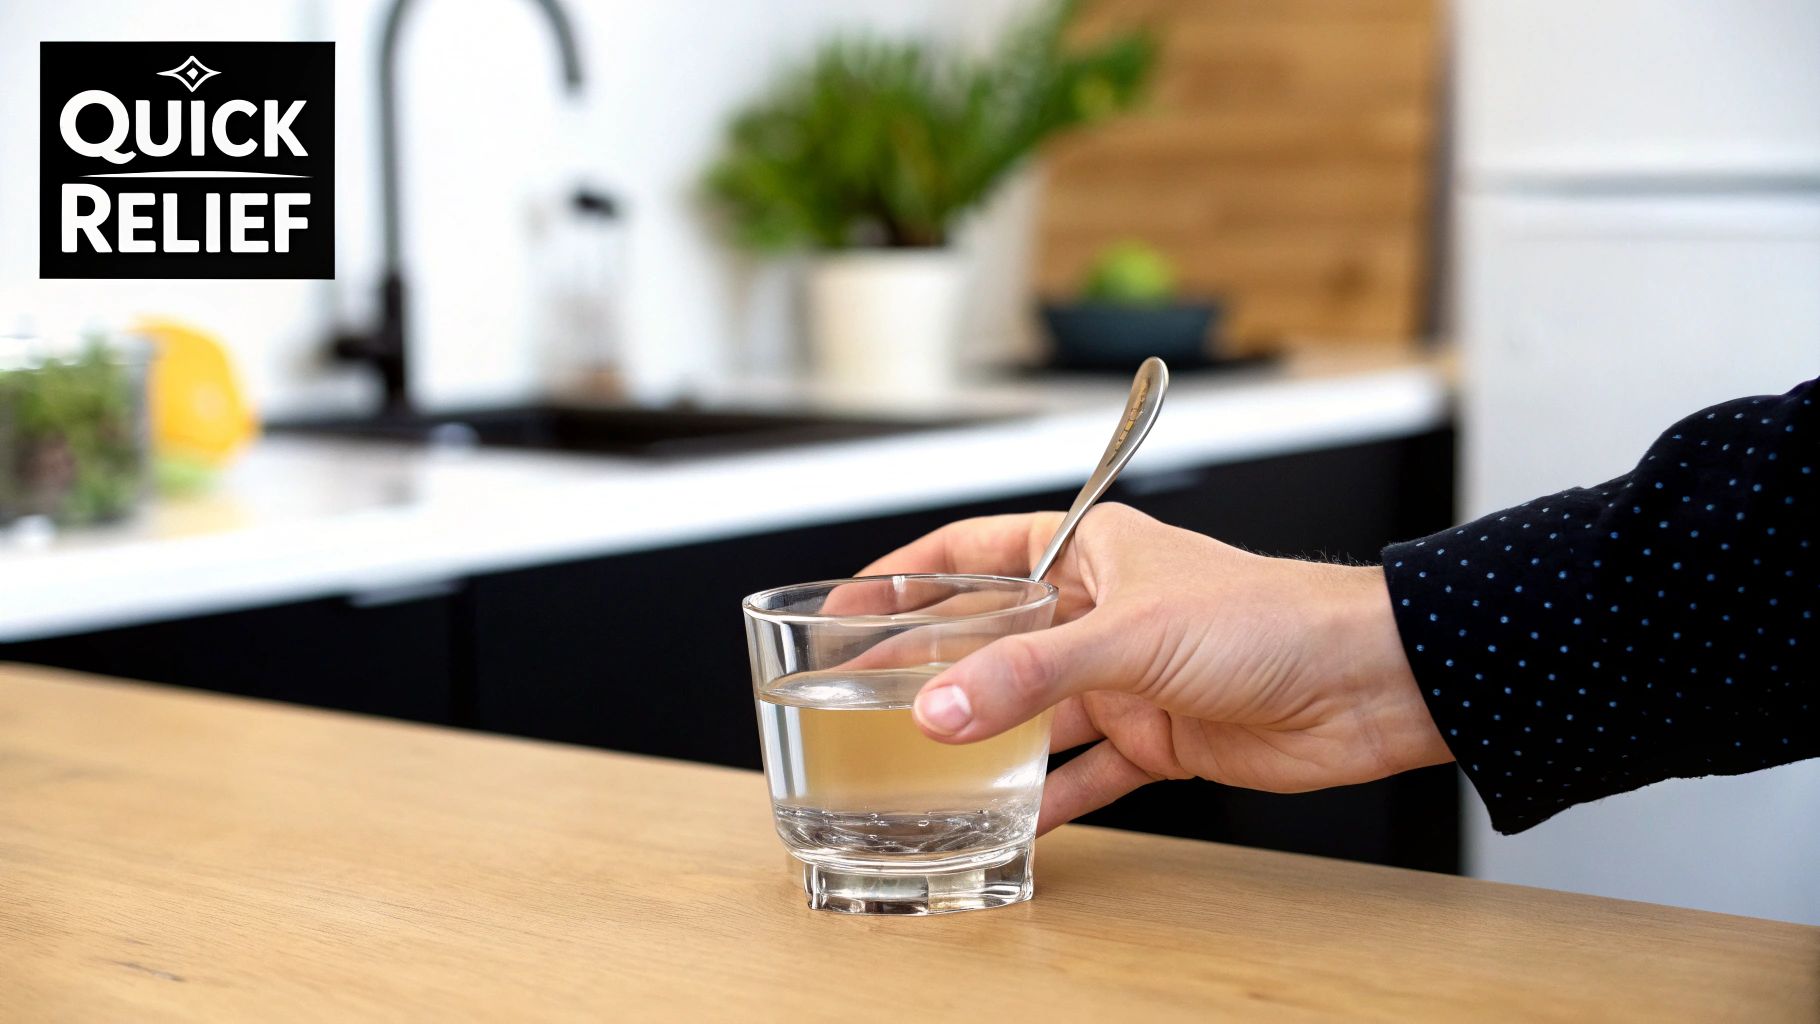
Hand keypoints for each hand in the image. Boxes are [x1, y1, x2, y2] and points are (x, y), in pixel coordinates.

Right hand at [857, 504, 1451, 833]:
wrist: (1367, 684)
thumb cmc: (1271, 617)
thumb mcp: (1133, 634)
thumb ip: (1031, 674)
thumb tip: (938, 710)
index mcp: (1090, 551)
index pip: (977, 552)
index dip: (910, 575)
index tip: (850, 605)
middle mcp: (1102, 610)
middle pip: (993, 638)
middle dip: (931, 667)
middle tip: (862, 697)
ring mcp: (1128, 676)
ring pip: (1033, 710)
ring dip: (984, 738)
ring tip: (918, 765)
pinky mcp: (1158, 736)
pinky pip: (1085, 769)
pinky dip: (1049, 795)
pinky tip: (1008, 819)